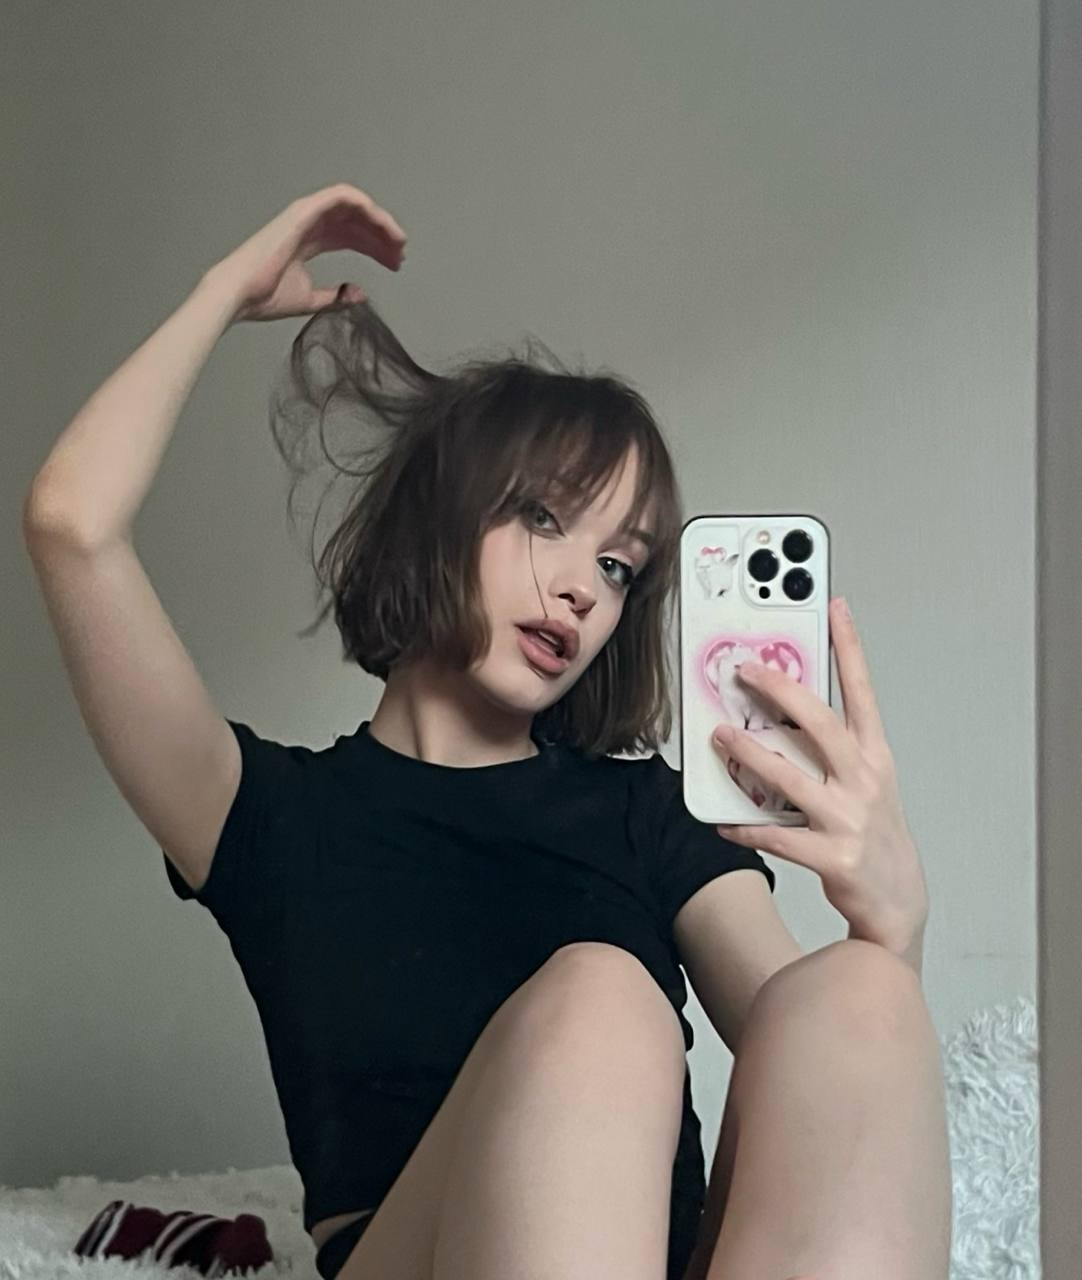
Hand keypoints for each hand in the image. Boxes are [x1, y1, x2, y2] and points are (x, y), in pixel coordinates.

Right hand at [205, 183, 407, 324]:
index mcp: (308, 241)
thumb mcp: (310, 299)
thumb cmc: (264, 298)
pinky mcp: (304, 211)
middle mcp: (309, 224)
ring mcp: (306, 215)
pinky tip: (384, 226)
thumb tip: (359, 294)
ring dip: (379, 222)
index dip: (375, 248)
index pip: (350, 237)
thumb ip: (336, 296)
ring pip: (353, 208)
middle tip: (401, 256)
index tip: (395, 264)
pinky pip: (342, 196)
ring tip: (398, 244)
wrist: (239, 295)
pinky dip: (366, 206)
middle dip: (382, 237)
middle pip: (355, 223)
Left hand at [711, 596, 929, 951]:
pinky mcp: (834, 856)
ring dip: (750, 755)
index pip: (861, 690)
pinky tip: (722, 822)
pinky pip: (778, 836)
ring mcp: (850, 819)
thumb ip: (830, 745)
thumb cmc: (873, 831)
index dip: (848, 646)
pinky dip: (746, 827)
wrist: (899, 900)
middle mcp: (864, 781)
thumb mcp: (866, 780)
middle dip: (781, 690)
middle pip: (820, 723)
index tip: (834, 606)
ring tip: (720, 735)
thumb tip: (783, 708)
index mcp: (874, 756)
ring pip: (791, 777)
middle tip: (745, 668)